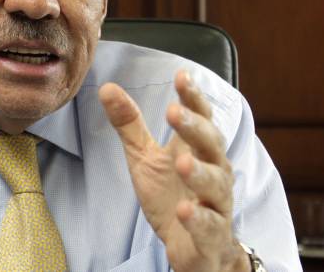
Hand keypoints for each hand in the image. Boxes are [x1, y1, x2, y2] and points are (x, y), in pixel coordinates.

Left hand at [99, 71, 248, 271]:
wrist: (194, 248)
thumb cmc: (171, 196)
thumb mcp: (145, 158)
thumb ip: (130, 124)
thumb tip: (107, 87)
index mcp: (197, 149)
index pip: (200, 117)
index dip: (193, 97)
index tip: (182, 76)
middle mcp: (214, 171)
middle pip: (211, 144)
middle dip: (195, 127)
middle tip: (174, 112)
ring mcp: (216, 203)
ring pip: (215, 184)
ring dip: (200, 172)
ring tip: (182, 162)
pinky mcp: (212, 235)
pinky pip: (209, 226)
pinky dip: (199, 218)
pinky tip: (185, 211)